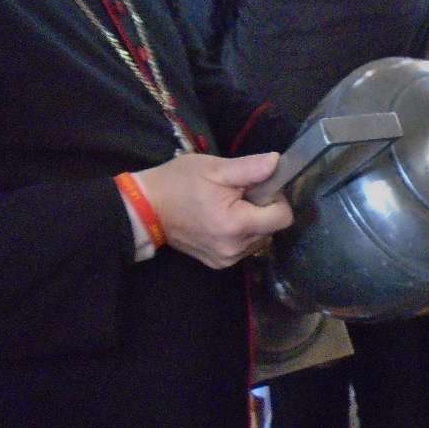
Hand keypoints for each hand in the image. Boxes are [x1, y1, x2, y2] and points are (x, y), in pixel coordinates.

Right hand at [136, 152, 293, 268]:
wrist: (145, 209)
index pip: (283, 218)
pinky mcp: (218, 264)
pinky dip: (241, 234)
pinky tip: (221, 220)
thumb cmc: (179, 183)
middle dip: (262, 209)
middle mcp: (235, 248)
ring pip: (260, 238)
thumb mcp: (215, 169)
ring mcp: (226, 260)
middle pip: (272, 228)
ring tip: (227, 207)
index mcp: (236, 225)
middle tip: (238, 194)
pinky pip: (244, 247)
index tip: (257, 188)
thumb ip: (250, 168)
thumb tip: (277, 162)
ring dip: (252, 222)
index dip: (276, 199)